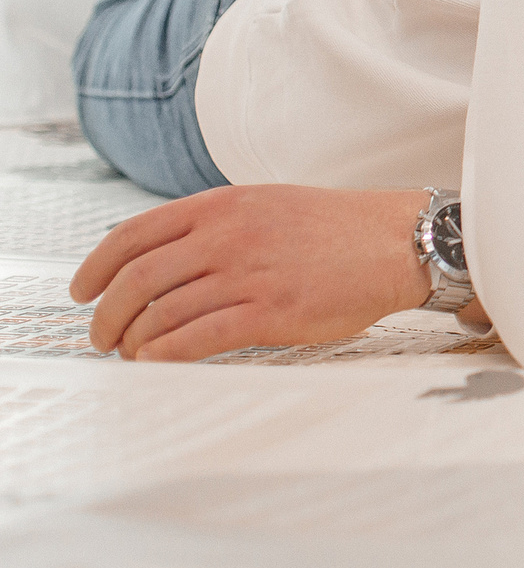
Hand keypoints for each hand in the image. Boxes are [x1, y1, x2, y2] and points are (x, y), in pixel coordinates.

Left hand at [69, 185, 434, 361]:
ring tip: (132, 354)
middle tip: (101, 336)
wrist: (396, 242)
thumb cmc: (334, 228)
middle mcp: (229, 236)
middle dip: (106, 316)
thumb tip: (155, 262)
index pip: (133, 235)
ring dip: (134, 342)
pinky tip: (156, 362)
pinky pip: (197, 338)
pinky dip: (164, 355)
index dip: (94, 268)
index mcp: (223, 205)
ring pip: (161, 314)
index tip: (82, 291)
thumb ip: (213, 225)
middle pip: (137, 280)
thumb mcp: (266, 204)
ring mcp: (249, 273)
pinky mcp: (271, 311)